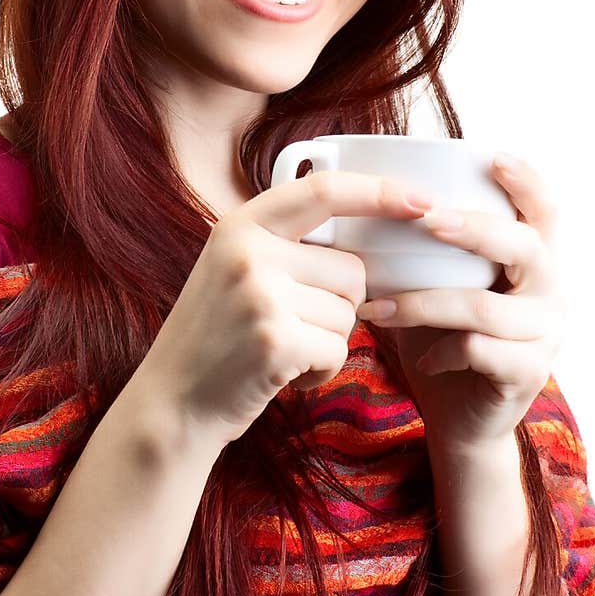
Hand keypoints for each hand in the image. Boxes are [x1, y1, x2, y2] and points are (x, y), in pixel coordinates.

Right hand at [142, 171, 431, 450]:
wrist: (173, 404)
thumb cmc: (216, 338)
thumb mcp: (234, 269)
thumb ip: (286, 245)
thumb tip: (367, 235)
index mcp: (241, 225)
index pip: (324, 191)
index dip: (378, 192)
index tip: (421, 200)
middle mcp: (249, 252)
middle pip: (351, 269)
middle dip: (340, 306)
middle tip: (291, 327)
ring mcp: (260, 296)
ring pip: (349, 314)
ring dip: (328, 342)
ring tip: (280, 351)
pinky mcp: (275, 341)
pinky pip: (338, 350)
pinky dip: (321, 371)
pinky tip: (282, 375)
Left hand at [356, 154, 567, 455]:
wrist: (461, 420)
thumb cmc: (446, 341)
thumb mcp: (441, 288)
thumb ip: (429, 252)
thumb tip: (368, 202)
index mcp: (534, 263)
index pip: (545, 212)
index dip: (527, 182)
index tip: (494, 158)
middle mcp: (551, 292)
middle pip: (525, 246)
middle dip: (473, 228)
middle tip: (426, 220)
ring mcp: (545, 335)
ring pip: (484, 306)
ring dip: (423, 304)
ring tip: (378, 310)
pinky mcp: (528, 374)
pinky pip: (479, 350)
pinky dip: (441, 350)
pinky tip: (423, 357)